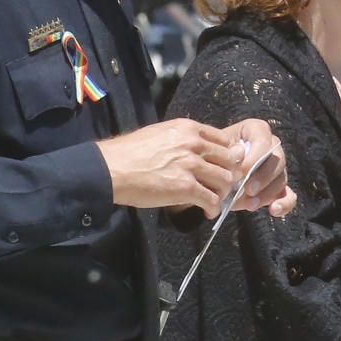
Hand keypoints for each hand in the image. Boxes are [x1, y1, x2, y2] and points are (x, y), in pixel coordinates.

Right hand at [97, 118, 247, 218]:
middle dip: (228, 174)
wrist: (111, 169)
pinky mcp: (186, 188)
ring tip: (214, 200)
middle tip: (221, 185)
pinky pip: (212, 199)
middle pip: (228, 160)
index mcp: (188, 129)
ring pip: (224, 180)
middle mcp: (193, 144)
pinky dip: (214, 208)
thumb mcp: (159, 134)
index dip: (226, 156)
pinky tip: (209, 212)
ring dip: (222, 193)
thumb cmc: (129, 153)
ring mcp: (191, 165)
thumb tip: (194, 150)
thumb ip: (181, 139)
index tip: (223, 166)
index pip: (223, 140)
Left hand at [220, 119, 296, 216]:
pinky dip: (284, 204)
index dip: (256, 155)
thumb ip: (227, 158)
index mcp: (255, 131)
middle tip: (248, 189)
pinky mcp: (278, 188)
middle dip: (263, 176)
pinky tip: (273, 210)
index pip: (263, 138)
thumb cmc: (212, 160)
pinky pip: (289, 196)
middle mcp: (270, 146)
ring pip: (281, 178)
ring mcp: (276, 168)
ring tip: (250, 204)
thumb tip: (239, 169)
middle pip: (276, 159)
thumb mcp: (216, 155)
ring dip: (267, 193)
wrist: (209, 176)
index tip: (241, 170)